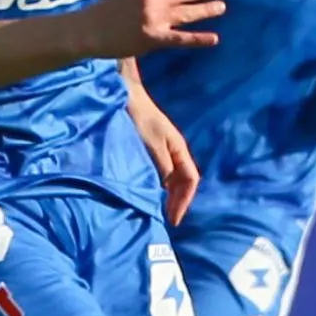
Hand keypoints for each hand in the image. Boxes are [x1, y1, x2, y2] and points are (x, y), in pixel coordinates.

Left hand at [127, 82, 198, 224]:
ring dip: (167, 196)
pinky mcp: (150, 149)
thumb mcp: (152, 145)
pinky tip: (148, 194)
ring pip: (171, 179)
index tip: (173, 219)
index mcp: (179, 149)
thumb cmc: (139, 118)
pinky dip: (157, 187)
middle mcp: (174, 151)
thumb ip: (162, 168)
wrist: (125, 95)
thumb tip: (167, 189)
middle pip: (183, 182)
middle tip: (165, 220)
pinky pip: (159, 173)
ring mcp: (162, 150)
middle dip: (177, 202)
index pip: (191, 180)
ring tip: (158, 212)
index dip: (184, 201)